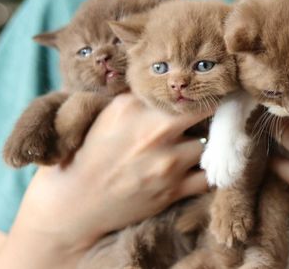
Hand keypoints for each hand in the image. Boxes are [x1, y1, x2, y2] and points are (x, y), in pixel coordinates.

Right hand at [8, 93, 211, 258]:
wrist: (72, 204)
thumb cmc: (88, 155)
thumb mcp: (106, 114)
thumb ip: (138, 99)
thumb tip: (170, 84)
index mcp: (134, 106)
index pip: (179, 89)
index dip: (195, 89)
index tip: (203, 90)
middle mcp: (154, 130)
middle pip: (204, 110)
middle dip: (212, 111)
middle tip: (215, 113)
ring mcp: (166, 162)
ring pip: (209, 144)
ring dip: (206, 145)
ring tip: (199, 145)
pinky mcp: (172, 190)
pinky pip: (209, 177)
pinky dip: (209, 174)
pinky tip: (202, 169)